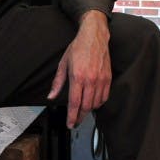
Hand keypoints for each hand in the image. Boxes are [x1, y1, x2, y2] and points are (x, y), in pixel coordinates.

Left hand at [48, 10, 111, 128]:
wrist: (94, 36)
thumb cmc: (78, 48)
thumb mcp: (63, 63)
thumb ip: (58, 82)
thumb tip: (51, 96)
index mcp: (77, 77)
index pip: (75, 103)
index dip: (72, 117)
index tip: (70, 124)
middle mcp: (90, 80)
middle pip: (86, 107)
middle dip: (80, 117)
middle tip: (75, 121)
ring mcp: (101, 79)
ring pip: (96, 104)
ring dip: (89, 110)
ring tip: (83, 110)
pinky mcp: (108, 78)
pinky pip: (105, 97)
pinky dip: (99, 103)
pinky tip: (93, 102)